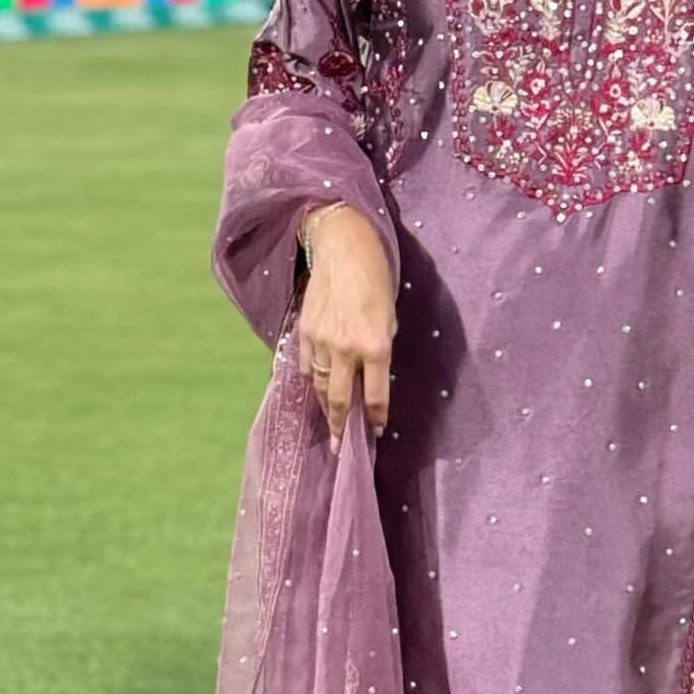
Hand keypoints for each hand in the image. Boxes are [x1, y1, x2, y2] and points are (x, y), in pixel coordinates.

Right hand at [297, 206, 397, 452]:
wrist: (343, 248)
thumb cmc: (376, 279)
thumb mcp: (389, 316)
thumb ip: (380, 347)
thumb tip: (369, 375)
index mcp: (375, 345)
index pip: (375, 395)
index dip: (375, 417)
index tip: (375, 432)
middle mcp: (346, 348)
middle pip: (339, 399)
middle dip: (340, 426)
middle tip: (338, 446)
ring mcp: (321, 341)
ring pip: (318, 385)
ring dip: (324, 405)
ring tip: (329, 420)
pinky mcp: (303, 331)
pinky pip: (304, 365)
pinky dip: (310, 378)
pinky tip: (315, 386)